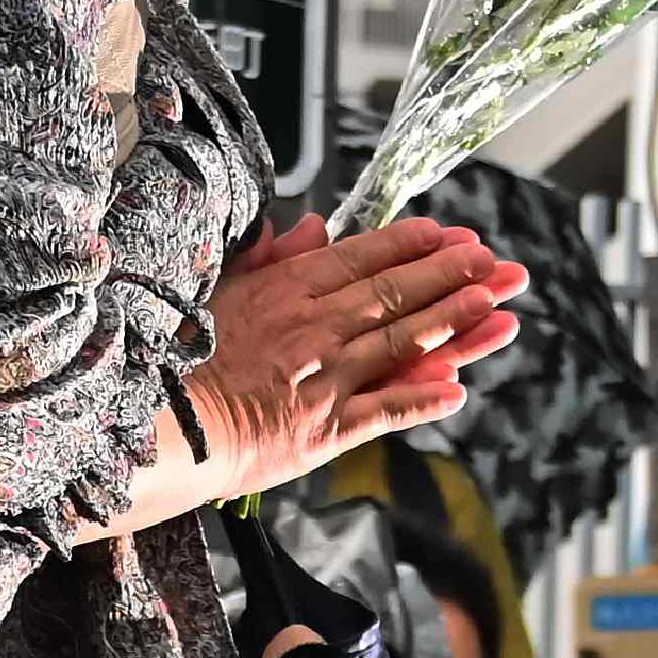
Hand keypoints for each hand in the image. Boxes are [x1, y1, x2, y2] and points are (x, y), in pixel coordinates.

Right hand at [177, 214, 527, 501]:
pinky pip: (385, 410)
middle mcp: (315, 329)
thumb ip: (270, 257)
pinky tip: (459, 390)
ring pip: (402, 343)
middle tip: (494, 263)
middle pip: (394, 293)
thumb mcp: (219, 291)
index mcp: (287, 291)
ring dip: (453, 323)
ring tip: (495, 306)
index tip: (448, 233)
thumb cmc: (179, 359)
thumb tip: (313, 227)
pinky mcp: (325, 430)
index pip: (360, 258)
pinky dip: (423, 399)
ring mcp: (325, 379)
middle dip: (451, 275)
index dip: (410, 244)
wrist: (163, 424)